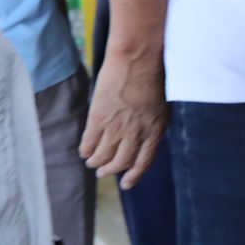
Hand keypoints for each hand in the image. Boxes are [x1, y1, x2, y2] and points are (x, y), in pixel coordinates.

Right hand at [80, 49, 166, 189]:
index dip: (134, 176)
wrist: (136, 60)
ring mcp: (116, 127)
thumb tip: (140, 142)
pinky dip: (86, 150)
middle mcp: (136, 133)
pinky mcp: (98, 119)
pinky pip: (89, 143)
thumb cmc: (151, 78)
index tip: (126, 184)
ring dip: (96, 162)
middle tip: (103, 173)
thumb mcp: (159, 107)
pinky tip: (85, 151)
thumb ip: (150, 126)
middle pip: (121, 162)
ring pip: (103, 156)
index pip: (144, 162)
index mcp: (155, 130)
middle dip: (110, 170)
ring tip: (93, 162)